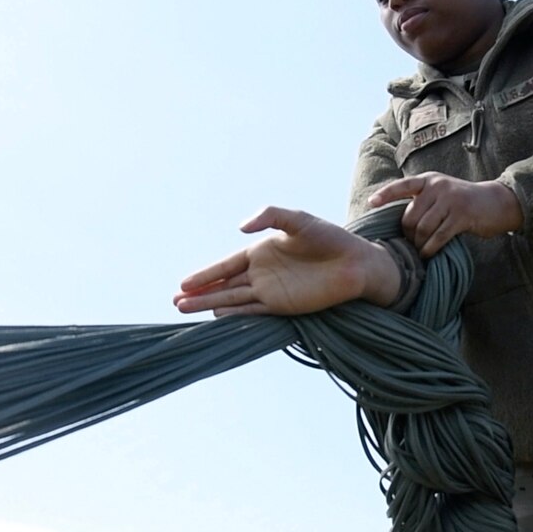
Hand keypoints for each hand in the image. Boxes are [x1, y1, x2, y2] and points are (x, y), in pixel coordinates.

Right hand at [173, 207, 399, 316]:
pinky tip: (217, 314)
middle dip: (200, 293)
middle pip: (224, 285)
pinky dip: (235, 313)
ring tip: (186, 310)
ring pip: (234, 299)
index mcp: (262, 251)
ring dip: (211, 304)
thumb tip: (240, 228)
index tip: (184, 283)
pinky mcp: (284, 306)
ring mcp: (271, 291)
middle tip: (176, 302)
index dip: (205, 274)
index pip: (226, 265)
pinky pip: (253, 311)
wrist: (356, 263)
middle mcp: (262, 273)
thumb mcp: (298, 220)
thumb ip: (270, 216)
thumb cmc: (330, 238)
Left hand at [368, 173, 521, 256]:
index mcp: (429, 180)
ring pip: (423, 228)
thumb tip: (400, 223)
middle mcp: (438, 186)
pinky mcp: (462, 215)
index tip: (371, 203)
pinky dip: (430, 249)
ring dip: (419, 244)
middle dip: (408, 235)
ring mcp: (451, 200)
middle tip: (412, 245)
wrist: (496, 203)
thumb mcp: (442, 193)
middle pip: (411, 216)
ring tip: (421, 251)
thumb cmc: (463, 203)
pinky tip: (429, 254)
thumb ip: (423, 201)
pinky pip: (438, 237)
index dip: (385, 194)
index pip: (402, 186)